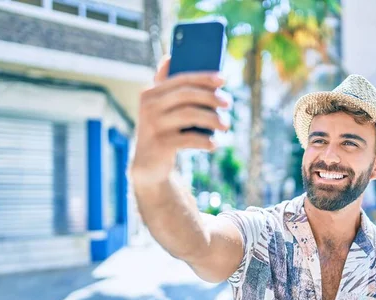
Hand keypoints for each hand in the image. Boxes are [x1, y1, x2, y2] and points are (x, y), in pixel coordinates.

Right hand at [131, 56, 229, 185]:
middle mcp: (149, 106)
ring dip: (212, 118)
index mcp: (150, 93)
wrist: (147, 166)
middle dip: (211, 97)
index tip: (223, 79)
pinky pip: (189, 138)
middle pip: (186, 94)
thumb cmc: (162, 131)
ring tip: (226, 125)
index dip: (203, 77)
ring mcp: (153, 125)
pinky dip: (205, 141)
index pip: (181, 79)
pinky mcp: (160, 144)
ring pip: (190, 114)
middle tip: (228, 103)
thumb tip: (170, 56)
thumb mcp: (161, 109)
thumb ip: (167, 86)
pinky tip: (214, 144)